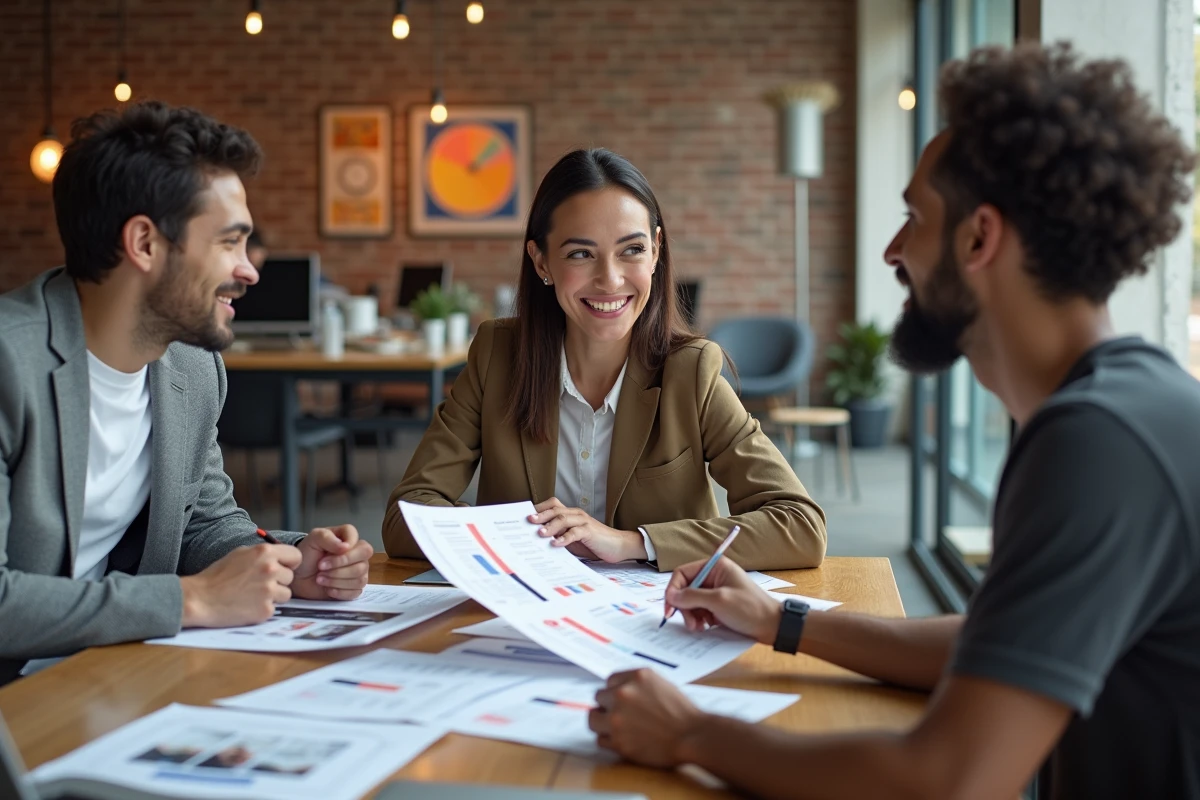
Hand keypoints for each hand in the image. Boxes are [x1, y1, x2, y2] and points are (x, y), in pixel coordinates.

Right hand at [180, 543, 299, 627]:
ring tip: (252, 595)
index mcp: (265, 552)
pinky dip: (263, 608)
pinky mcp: (265, 610)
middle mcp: (270, 569)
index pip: (296, 556)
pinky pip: (274, 608)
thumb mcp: (241, 554)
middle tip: (257, 584)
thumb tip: (281, 557)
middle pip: (290, 577)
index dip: (289, 563)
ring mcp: (269, 591)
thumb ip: (263, 554)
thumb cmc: (217, 576)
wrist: (200, 599)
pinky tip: (247, 605)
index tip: (281, 568)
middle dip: (278, 581)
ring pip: (286, 594)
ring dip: (273, 596)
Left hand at [293, 525, 373, 600]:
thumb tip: (345, 547)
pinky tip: (327, 588)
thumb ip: (328, 537)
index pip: (363, 547)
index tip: (325, 555)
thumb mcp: (312, 539)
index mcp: (351, 539)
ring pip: (359, 580)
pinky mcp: (354, 588)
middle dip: (339, 568)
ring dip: (336, 580)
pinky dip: (339, 592)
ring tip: (320, 578)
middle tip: (320, 568)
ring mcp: (358, 572)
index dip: (346, 555)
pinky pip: (355, 592)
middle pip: (363, 564)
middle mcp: (358, 555)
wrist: (298, 576)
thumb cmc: (307, 555)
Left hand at [529, 497, 644, 561]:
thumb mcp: (573, 539)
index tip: (523, 516)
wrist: (618, 546)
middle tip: (528, 521)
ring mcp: (584, 522)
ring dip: (550, 526)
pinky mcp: (590, 532)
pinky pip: (575, 532)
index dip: (539, 509)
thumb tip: (538, 539)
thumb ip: (559, 536)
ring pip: (564, 518)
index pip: (553, 505)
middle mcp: (577, 514)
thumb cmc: (593, 543)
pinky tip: (556, 544)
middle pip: (556, 509)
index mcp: (571, 514)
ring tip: (539, 533)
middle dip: (541, 515)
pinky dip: (564, 538)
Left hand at [589, 669, 706, 767]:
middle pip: (599, 698)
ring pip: (593, 719)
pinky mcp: (618, 742)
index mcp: (635, 677)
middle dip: (608, 705)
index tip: (622, 700)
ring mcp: (618, 719)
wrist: (691, 736)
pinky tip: (622, 739)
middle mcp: (623, 694)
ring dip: (602, 722)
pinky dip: (609, 740)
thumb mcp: (659, 683)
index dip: (616, 691)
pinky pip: (600, 739)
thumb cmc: (680, 711)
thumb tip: (613, 688)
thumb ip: (635, 683)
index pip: (609, 681)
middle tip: (621, 714)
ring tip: (615, 727)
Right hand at [665, 556, 781, 643]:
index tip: (669, 608)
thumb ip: (692, 597)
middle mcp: (714, 576)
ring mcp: (716, 591)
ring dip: (691, 616)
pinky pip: (700, 611)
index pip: (683, 573)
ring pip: (691, 602)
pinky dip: (699, 620)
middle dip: (684, 607)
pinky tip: (706, 627)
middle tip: (690, 624)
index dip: (673, 590)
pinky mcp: (719, 605)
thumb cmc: (750, 609)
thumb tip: (671, 596)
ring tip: (699, 628)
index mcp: (715, 566)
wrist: (773, 626)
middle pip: (685, 589)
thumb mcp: (719, 601)